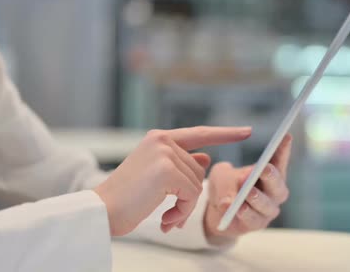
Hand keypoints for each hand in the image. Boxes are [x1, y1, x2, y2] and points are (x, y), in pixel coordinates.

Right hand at [94, 126, 250, 235]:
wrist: (102, 211)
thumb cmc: (128, 197)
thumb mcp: (157, 175)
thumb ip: (182, 163)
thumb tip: (206, 158)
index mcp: (159, 138)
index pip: (200, 133)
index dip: (225, 133)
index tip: (247, 131)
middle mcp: (163, 140)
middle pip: (199, 170)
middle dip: (189, 196)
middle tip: (171, 213)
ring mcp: (165, 153)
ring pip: (197, 184)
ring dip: (184, 206)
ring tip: (165, 215)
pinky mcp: (167, 170)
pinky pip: (192, 194)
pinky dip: (182, 211)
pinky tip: (166, 218)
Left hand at [204, 134, 291, 244]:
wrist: (217, 210)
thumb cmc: (225, 185)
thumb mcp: (222, 174)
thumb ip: (229, 178)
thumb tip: (237, 188)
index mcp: (270, 174)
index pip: (280, 161)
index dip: (284, 149)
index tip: (286, 136)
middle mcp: (274, 193)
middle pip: (279, 186)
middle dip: (272, 177)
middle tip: (264, 168)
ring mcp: (267, 211)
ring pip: (267, 206)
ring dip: (258, 198)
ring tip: (248, 191)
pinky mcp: (256, 225)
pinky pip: (253, 221)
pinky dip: (245, 214)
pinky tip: (238, 208)